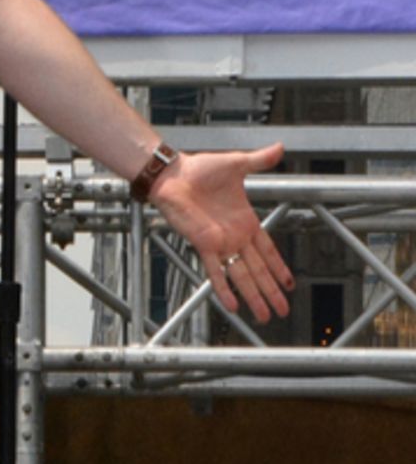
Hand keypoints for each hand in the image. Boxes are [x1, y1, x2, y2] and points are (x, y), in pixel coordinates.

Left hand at [149, 142, 293, 323]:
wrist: (173, 173)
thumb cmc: (200, 169)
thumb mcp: (237, 164)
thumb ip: (259, 160)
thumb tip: (280, 147)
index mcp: (245, 222)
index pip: (267, 251)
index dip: (278, 268)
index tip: (289, 284)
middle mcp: (235, 237)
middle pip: (258, 271)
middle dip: (271, 292)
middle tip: (283, 311)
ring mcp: (220, 243)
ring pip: (242, 276)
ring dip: (254, 297)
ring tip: (265, 316)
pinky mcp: (204, 244)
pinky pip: (216, 271)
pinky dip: (224, 289)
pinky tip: (234, 306)